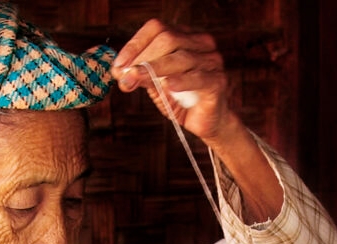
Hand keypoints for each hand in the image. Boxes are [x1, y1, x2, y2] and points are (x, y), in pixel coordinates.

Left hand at [112, 19, 241, 146]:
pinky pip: (198, 78)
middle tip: (125, 77)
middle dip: (142, 58)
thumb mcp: (156, 85)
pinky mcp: (218, 81)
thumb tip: (121, 71)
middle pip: (168, 39)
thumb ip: (141, 75)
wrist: (206, 122)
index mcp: (184, 37)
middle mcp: (201, 44)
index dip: (135, 44)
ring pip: (180, 58)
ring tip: (136, 80)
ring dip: (153, 69)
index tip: (119, 65)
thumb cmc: (181, 100)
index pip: (157, 28)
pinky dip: (181, 81)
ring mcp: (212, 61)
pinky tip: (168, 85)